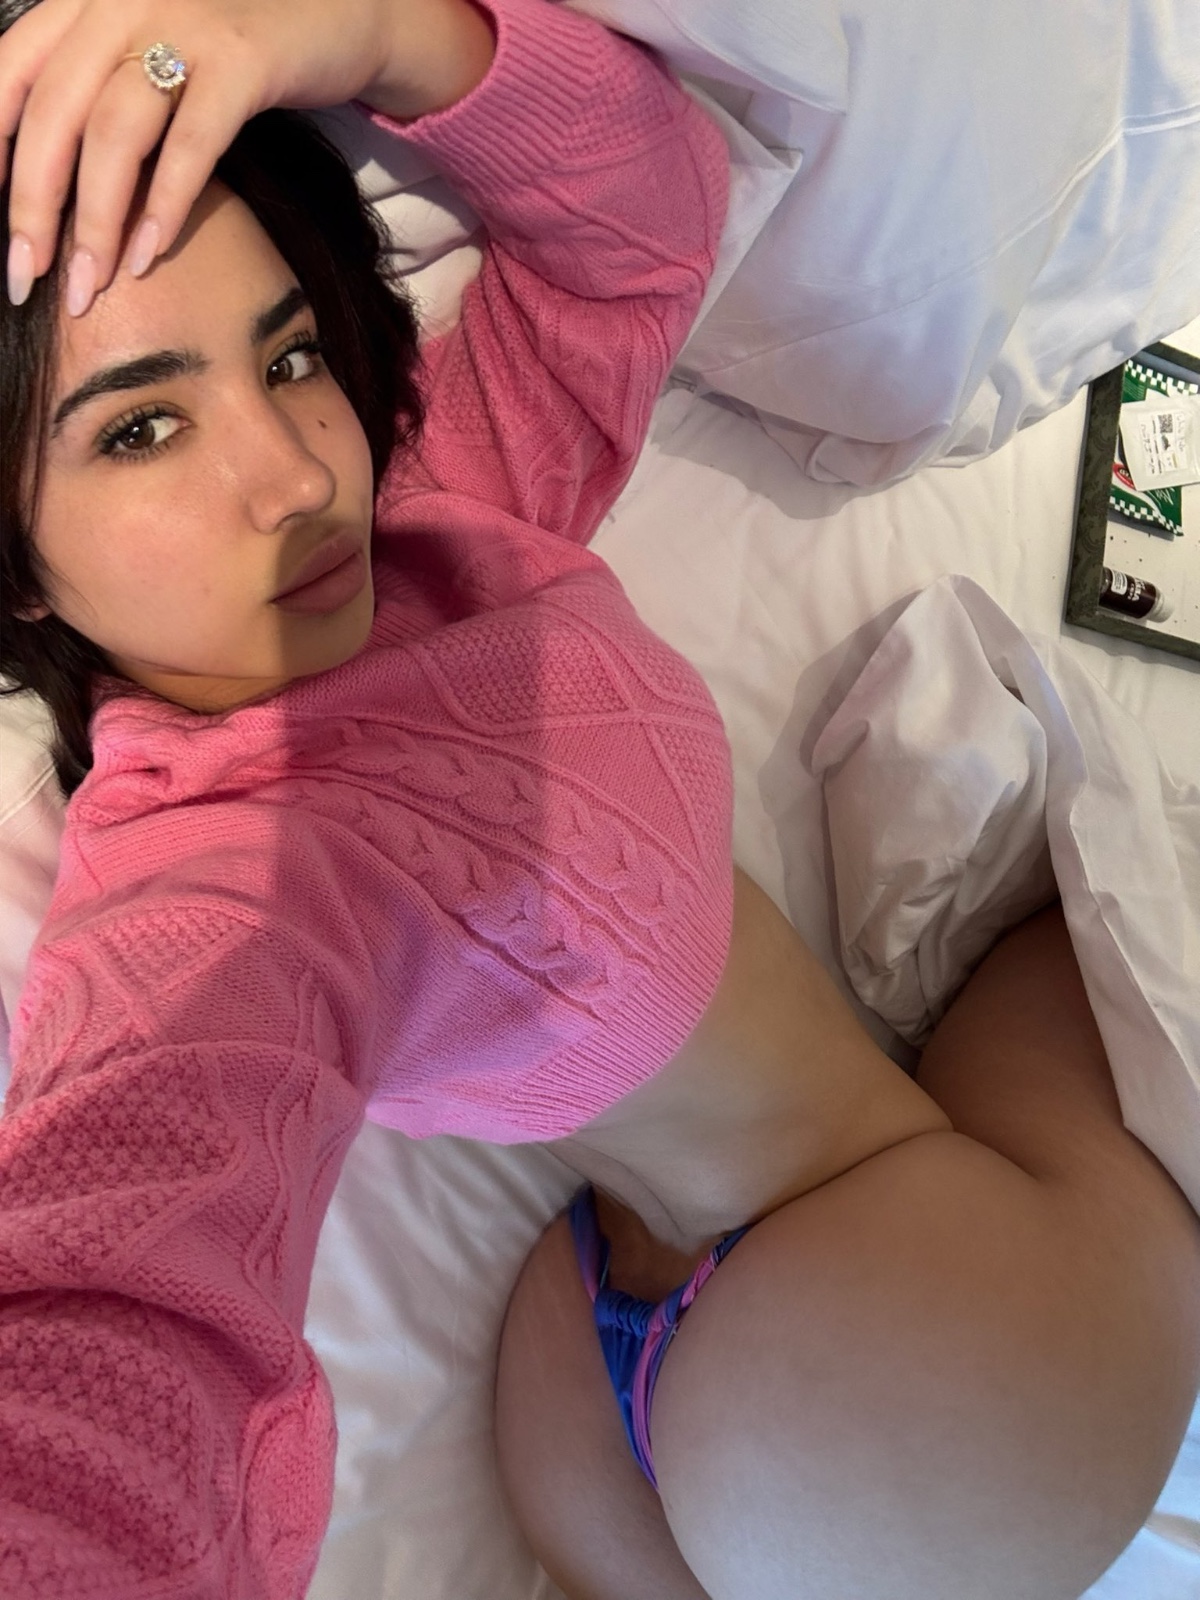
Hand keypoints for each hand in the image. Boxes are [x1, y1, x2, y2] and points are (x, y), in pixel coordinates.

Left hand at [1, 0, 495, 312]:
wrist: (342, 11)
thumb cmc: (237, 48)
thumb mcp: (155, 55)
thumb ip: (102, 94)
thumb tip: (53, 183)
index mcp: (88, 1)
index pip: (11, 73)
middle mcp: (122, 2)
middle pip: (55, 114)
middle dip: (34, 208)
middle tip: (27, 279)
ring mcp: (183, 25)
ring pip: (114, 134)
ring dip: (96, 223)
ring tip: (89, 288)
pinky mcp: (244, 62)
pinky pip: (191, 145)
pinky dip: (165, 207)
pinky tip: (150, 258)